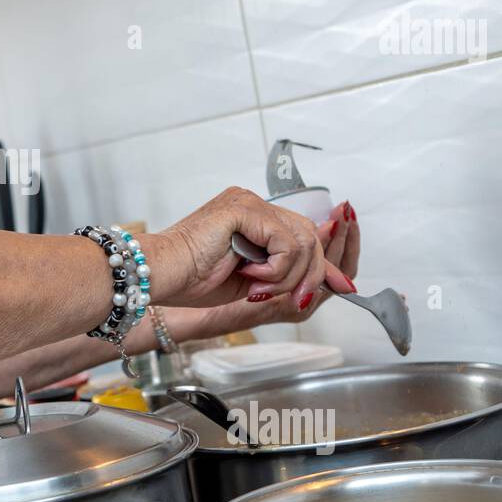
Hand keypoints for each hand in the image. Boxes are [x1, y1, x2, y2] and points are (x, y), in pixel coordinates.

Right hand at [184, 201, 360, 328]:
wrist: (160, 275)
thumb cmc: (191, 280)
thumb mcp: (255, 281)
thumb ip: (287, 272)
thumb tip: (334, 279)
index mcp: (250, 217)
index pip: (303, 233)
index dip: (324, 261)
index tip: (341, 286)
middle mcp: (251, 203)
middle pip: (310, 235)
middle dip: (312, 274)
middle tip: (296, 299)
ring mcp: (248, 202)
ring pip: (303, 240)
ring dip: (289, 275)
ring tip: (259, 287)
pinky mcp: (244, 209)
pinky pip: (286, 243)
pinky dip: (277, 269)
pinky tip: (250, 277)